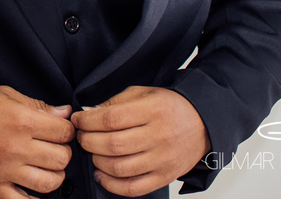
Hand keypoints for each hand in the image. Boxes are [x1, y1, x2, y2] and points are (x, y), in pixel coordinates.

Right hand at [0, 86, 74, 198]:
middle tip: (54, 147)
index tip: (61, 129)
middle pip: (61, 158)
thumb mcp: (6, 94)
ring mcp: (7, 169)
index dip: (67, 130)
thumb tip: (64, 113)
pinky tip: (35, 192)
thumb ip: (37, 105)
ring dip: (54, 175)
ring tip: (47, 167)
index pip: (64, 132)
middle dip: (63, 152)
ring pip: (49, 183)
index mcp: (23, 121)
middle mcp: (18, 147)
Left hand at [72, 86, 209, 196]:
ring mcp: (163, 159)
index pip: (111, 118)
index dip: (87, 121)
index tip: (78, 120)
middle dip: (88, 141)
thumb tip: (88, 114)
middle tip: (81, 136)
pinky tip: (102, 174)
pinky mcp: (164, 177)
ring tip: (92, 152)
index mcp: (153, 110)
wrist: (202, 123)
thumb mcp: (143, 93)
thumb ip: (114, 103)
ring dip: (97, 161)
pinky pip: (133, 188)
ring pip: (120, 167)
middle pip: (112, 144)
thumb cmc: (169, 107)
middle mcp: (159, 136)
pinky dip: (112, 184)